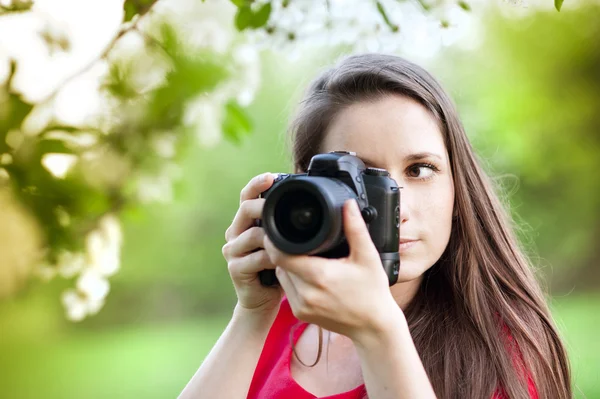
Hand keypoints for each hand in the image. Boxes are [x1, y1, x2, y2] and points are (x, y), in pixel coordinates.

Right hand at [222, 172, 281, 316]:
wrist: (262, 302)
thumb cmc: (276, 269)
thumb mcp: (281, 243)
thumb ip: (284, 226)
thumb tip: (311, 205)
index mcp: (245, 222)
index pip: (247, 196)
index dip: (257, 184)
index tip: (271, 177)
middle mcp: (235, 232)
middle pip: (246, 209)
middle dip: (263, 205)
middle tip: (278, 205)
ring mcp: (232, 251)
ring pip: (252, 234)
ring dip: (272, 236)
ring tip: (288, 240)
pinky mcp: (235, 269)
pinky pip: (255, 258)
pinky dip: (271, 257)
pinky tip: (282, 260)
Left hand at [263, 199, 399, 341]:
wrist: (374, 327)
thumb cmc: (372, 292)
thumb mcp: (367, 256)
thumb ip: (355, 228)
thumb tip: (348, 204)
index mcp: (319, 276)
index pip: (281, 255)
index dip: (276, 240)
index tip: (278, 229)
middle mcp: (306, 293)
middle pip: (279, 263)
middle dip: (282, 250)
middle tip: (290, 238)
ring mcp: (301, 306)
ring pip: (281, 276)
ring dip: (286, 265)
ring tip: (300, 254)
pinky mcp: (300, 314)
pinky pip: (287, 290)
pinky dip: (291, 279)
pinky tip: (305, 272)